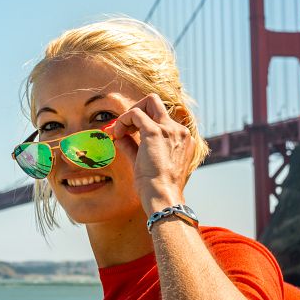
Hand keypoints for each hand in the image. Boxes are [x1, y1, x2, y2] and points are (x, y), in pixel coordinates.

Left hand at [105, 93, 194, 213]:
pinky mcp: (155, 131)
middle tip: (123, 126)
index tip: (126, 133)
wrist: (163, 197)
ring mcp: (169, 129)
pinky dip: (123, 120)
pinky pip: (135, 113)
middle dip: (137, 109)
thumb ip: (134, 147)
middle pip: (156, 103)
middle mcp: (179, 131)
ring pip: (148, 102)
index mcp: (182, 139)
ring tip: (118, 132)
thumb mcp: (145, 164)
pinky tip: (117, 135)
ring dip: (129, 114)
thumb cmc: (156, 188)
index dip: (141, 122)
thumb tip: (120, 138)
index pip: (162, 118)